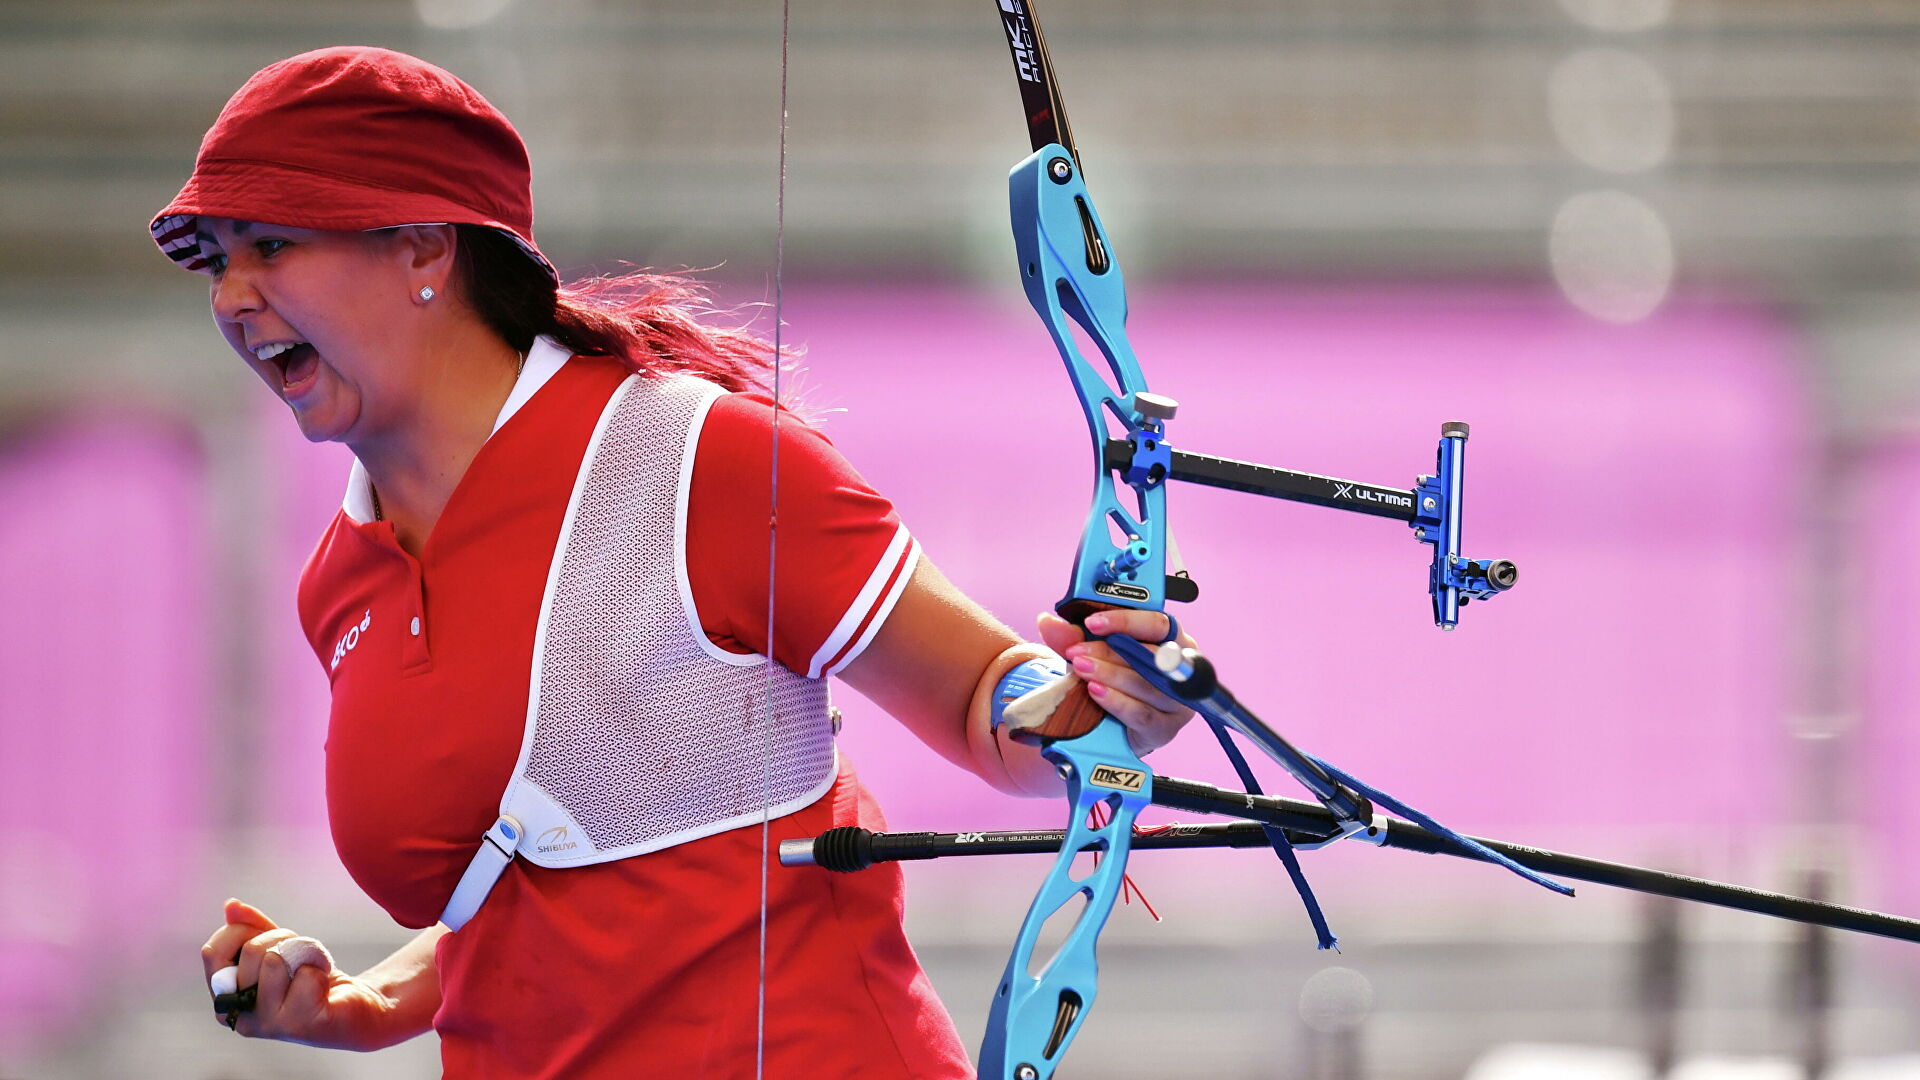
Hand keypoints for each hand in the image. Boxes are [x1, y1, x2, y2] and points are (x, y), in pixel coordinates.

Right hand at [200, 899, 388, 1048]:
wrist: (356, 1008)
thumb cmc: (310, 977)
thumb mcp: (278, 947)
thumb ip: (252, 928)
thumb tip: (231, 906)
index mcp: (226, 1001)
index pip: (213, 953)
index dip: (242, 931)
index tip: (268, 937)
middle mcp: (241, 1018)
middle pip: (251, 951)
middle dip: (282, 938)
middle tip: (299, 955)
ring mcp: (269, 1025)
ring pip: (276, 960)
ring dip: (303, 954)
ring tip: (312, 970)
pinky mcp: (300, 1024)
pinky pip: (306, 975)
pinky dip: (321, 970)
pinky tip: (324, 988)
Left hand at [1035, 608, 1195, 755]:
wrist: (1117, 727)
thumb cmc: (1113, 680)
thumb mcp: (1092, 653)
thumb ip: (1073, 637)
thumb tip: (1048, 622)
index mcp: (1171, 640)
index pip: (1157, 623)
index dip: (1126, 621)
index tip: (1092, 622)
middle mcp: (1180, 669)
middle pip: (1151, 654)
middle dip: (1110, 651)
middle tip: (1077, 652)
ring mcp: (1177, 702)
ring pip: (1146, 684)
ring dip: (1110, 675)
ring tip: (1082, 670)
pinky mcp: (1166, 728)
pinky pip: (1142, 714)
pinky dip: (1117, 701)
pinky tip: (1096, 692)